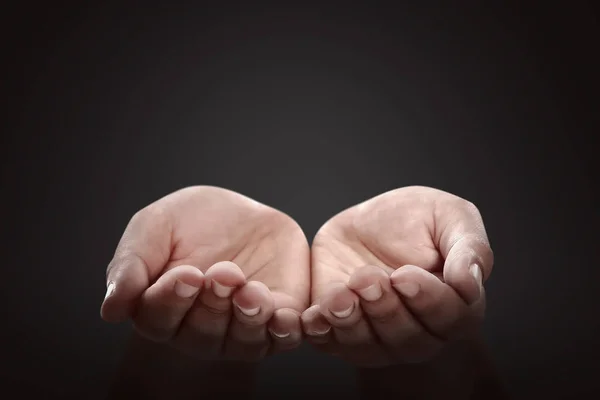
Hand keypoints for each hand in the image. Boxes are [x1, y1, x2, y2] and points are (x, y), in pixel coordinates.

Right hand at [100, 186, 309, 360]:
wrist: (244, 210)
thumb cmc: (191, 221)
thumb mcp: (154, 227)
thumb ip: (131, 263)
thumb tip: (111, 310)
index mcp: (163, 309)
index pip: (159, 321)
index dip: (171, 301)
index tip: (186, 273)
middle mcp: (201, 329)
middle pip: (202, 335)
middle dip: (212, 303)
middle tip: (223, 272)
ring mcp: (242, 328)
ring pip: (243, 343)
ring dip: (247, 319)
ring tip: (250, 290)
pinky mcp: (279, 318)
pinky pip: (283, 337)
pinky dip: (284, 330)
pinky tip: (282, 316)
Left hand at [301, 186, 492, 366]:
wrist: (364, 221)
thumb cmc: (415, 219)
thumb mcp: (450, 216)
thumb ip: (469, 247)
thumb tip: (470, 283)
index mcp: (454, 306)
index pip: (453, 320)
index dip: (429, 301)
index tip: (405, 274)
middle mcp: (419, 331)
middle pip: (409, 340)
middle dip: (386, 309)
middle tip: (370, 277)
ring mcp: (378, 337)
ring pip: (369, 347)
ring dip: (354, 322)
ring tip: (344, 291)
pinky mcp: (340, 331)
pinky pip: (331, 343)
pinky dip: (322, 331)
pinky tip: (315, 316)